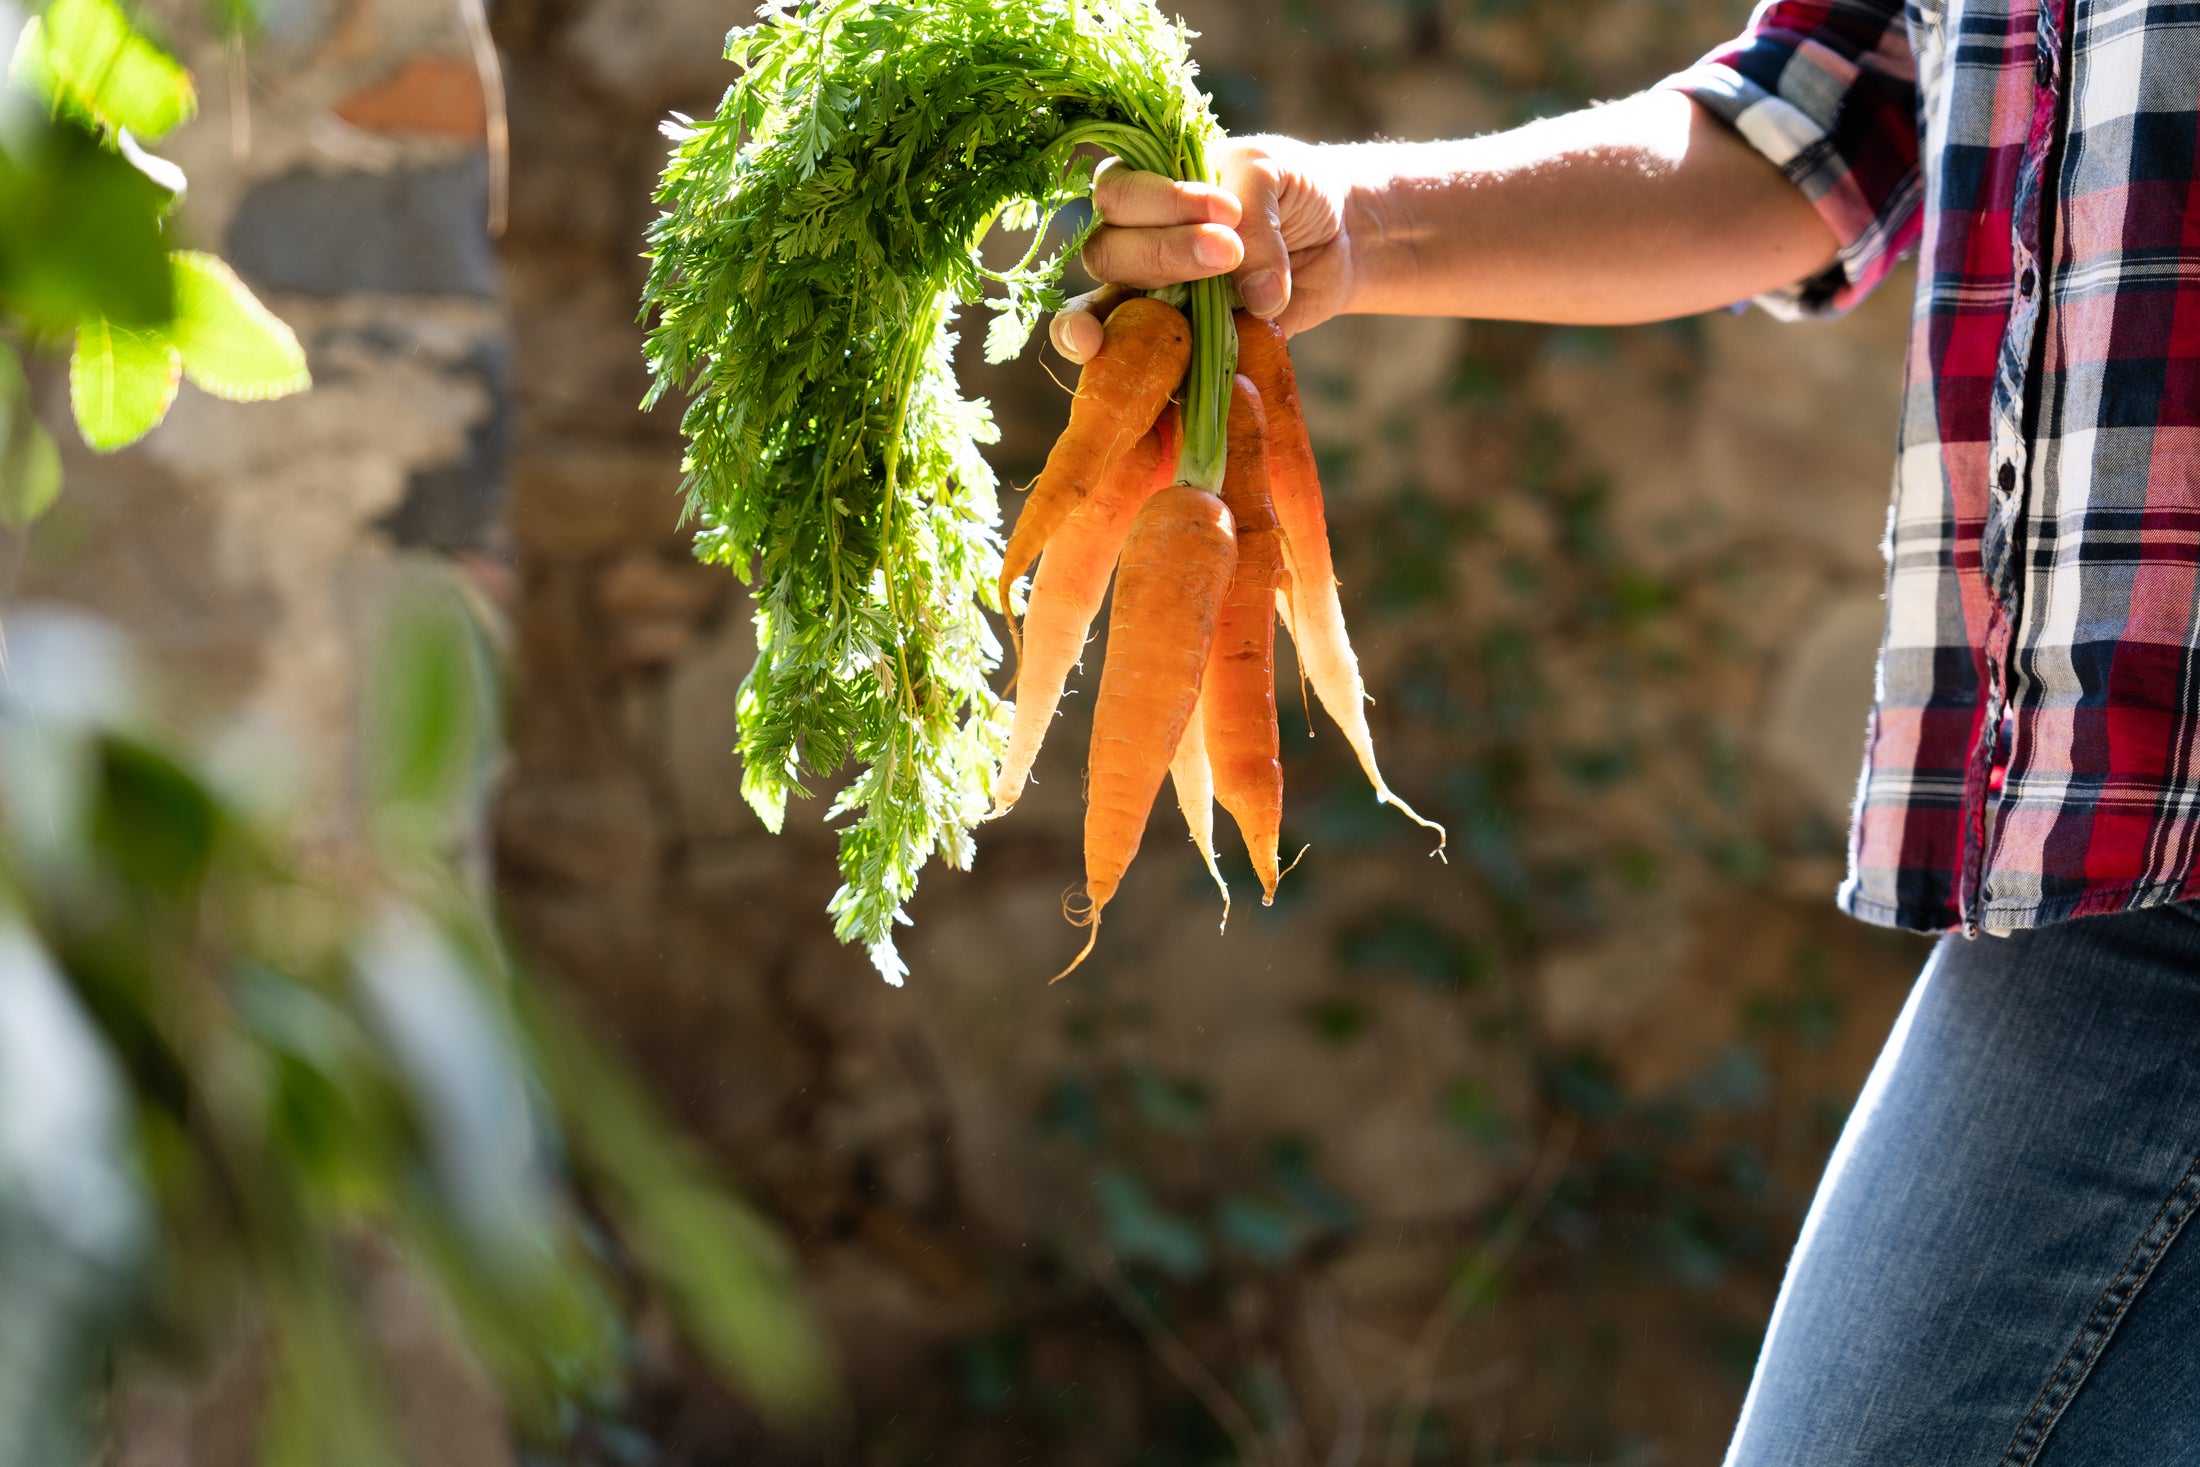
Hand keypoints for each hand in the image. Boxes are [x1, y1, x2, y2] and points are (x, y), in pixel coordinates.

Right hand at [1048, 135, 1355, 362]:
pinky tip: (1180, 380)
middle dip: (1162, 253)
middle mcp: (1137, 243)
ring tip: (1196, 315)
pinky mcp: (1185, 344)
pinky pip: (1158, 366)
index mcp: (1145, 187)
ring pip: (1114, 314)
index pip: (1117, 196)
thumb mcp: (1270, 172)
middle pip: (1106, 255)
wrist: (1339, 237)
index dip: (1160, 203)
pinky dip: (1166, 377)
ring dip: (1145, 316)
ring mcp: (1154, 299)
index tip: (1227, 210)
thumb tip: (1254, 298)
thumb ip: (1252, 218)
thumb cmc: (1291, 189)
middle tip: (1228, 253)